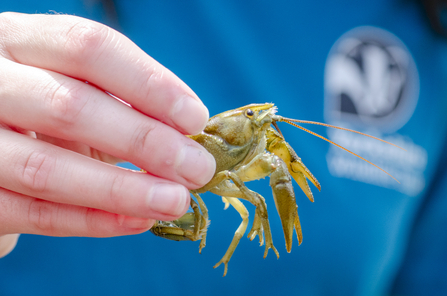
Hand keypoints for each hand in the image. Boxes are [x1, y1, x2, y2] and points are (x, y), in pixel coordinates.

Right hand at [0, 12, 215, 255]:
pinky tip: (137, 221)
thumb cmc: (45, 107)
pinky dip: (91, 221)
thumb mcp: (76, 88)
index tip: (195, 119)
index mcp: (21, 41)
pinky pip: (32, 214)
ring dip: (122, 190)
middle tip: (197, 169)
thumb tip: (189, 136)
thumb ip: (123, 103)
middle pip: (69, 107)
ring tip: (175, 201)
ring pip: (45, 170)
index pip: (88, 47)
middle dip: (145, 141)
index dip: (149, 84)